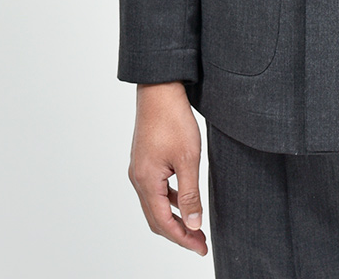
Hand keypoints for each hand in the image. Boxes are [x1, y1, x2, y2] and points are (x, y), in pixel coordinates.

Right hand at [128, 81, 207, 256]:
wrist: (159, 90)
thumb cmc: (173, 120)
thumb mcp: (189, 158)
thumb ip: (191, 193)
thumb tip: (194, 224)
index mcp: (146, 181)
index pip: (163, 223)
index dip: (182, 239)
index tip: (200, 248)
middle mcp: (138, 179)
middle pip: (156, 218)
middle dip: (178, 233)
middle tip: (200, 243)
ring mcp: (139, 170)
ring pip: (155, 205)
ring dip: (174, 218)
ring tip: (195, 226)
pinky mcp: (144, 161)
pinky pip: (155, 190)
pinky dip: (170, 200)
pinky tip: (185, 199)